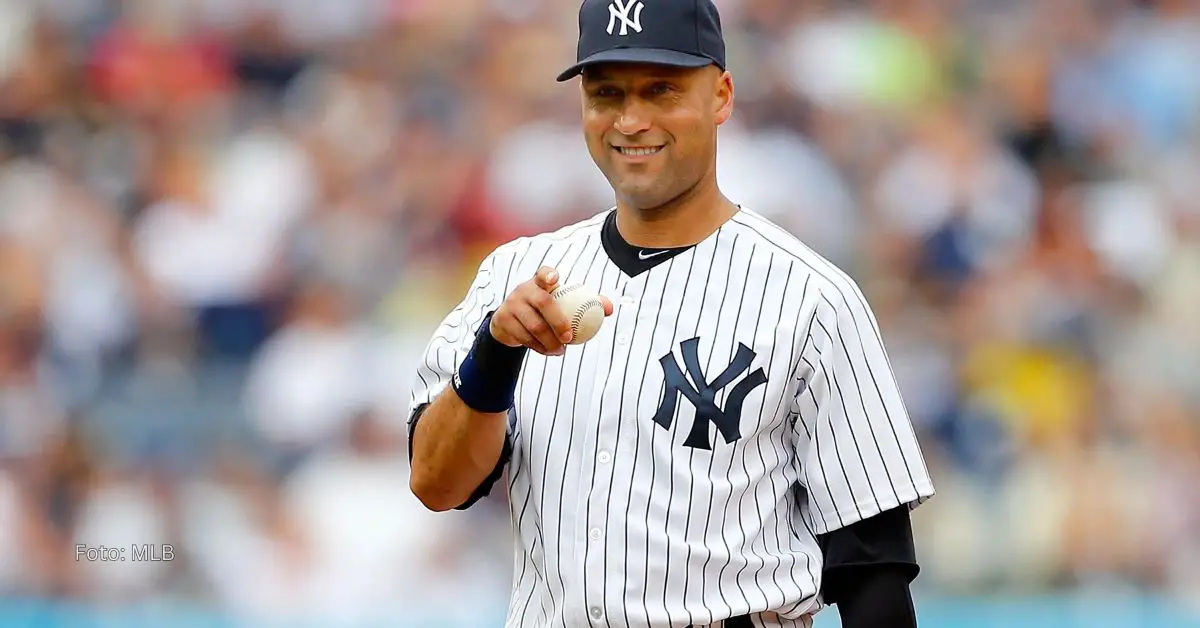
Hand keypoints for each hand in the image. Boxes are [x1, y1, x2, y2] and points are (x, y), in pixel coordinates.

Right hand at [489, 266, 613, 355]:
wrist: (511, 325)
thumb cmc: (545, 312)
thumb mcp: (562, 306)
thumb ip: (586, 304)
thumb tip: (609, 308)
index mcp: (539, 282)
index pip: (543, 273)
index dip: (548, 274)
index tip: (556, 279)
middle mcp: (523, 289)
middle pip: (542, 302)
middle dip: (558, 320)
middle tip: (569, 337)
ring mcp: (511, 304)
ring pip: (533, 325)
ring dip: (549, 341)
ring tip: (561, 350)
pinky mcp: (502, 320)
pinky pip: (524, 337)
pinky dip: (539, 347)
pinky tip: (550, 353)